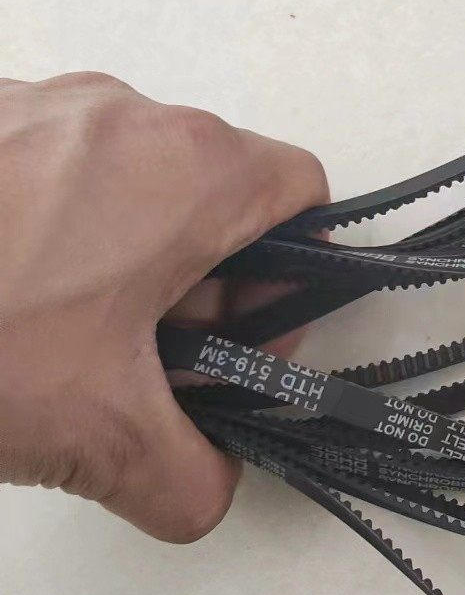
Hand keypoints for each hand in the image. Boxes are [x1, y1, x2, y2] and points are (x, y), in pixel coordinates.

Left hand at [0, 73, 326, 541]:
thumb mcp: (98, 437)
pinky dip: (56, 230)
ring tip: (60, 336)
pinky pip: (56, 170)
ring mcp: (41, 103)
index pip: (304, 194)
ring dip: (130, 259)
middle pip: (219, 193)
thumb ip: (191, 481)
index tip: (242, 337)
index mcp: (190, 170)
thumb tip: (206, 491)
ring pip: (133, 181)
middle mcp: (126, 112)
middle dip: (208, 283)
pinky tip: (0, 297)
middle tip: (151, 361)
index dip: (295, 276)